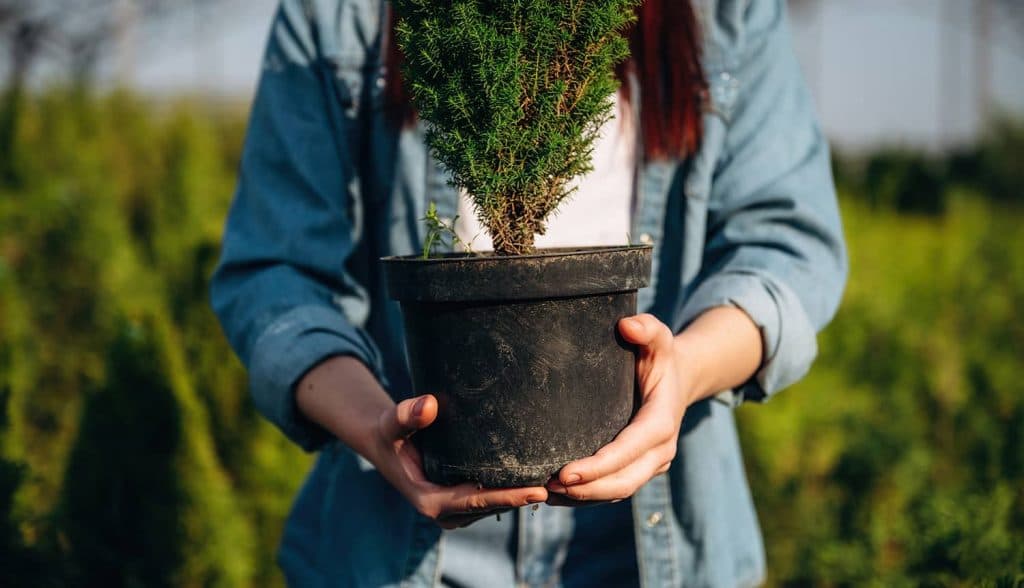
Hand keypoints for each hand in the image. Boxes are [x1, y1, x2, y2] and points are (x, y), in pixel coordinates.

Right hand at [296, 356, 546, 529]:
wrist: (386, 442)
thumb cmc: (391, 432)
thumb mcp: (393, 422)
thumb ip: (408, 414)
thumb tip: (429, 404)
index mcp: (431, 501)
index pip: (478, 500)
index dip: (508, 497)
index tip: (537, 490)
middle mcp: (446, 511)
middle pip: (494, 506)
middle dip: (525, 498)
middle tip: (561, 484)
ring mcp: (457, 509)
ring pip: (497, 505)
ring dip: (523, 495)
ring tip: (559, 479)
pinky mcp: (464, 501)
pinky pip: (493, 498)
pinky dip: (514, 489)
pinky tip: (540, 475)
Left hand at [545, 314, 691, 505]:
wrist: (678, 379)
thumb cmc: (660, 356)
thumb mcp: (659, 337)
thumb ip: (646, 328)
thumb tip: (626, 326)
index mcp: (662, 421)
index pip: (630, 450)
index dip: (599, 466)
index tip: (566, 473)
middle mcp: (660, 450)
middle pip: (624, 482)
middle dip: (587, 489)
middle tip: (548, 487)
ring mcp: (651, 464)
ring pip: (618, 491)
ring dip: (583, 498)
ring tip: (545, 494)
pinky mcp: (639, 470)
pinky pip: (614, 491)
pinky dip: (587, 497)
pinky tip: (556, 496)